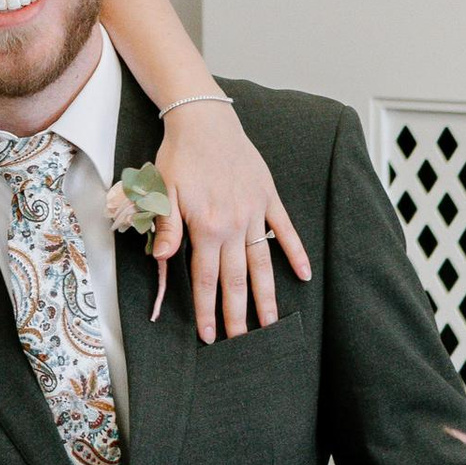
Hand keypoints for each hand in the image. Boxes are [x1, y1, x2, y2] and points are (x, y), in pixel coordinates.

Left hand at [154, 97, 312, 340]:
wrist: (204, 120)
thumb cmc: (179, 156)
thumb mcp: (162, 190)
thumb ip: (165, 226)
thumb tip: (161, 258)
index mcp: (207, 227)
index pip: (206, 278)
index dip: (207, 309)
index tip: (210, 335)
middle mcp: (234, 225)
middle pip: (237, 279)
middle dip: (239, 314)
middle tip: (243, 345)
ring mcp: (255, 212)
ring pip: (263, 263)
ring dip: (267, 295)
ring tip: (272, 324)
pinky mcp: (268, 198)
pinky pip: (285, 230)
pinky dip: (295, 253)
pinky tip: (303, 276)